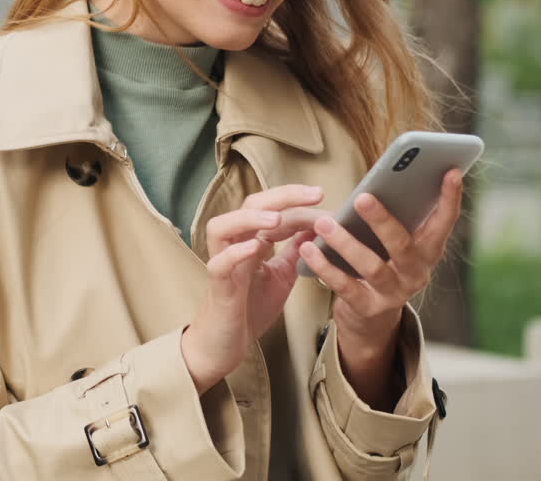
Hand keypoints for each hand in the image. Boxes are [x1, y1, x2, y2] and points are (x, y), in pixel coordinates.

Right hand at [181, 185, 328, 393]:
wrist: (225, 345)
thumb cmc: (249, 308)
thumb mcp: (282, 275)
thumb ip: (295, 250)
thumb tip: (316, 225)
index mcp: (251, 239)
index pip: (270, 206)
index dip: (296, 199)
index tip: (323, 197)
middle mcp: (233, 245)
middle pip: (248, 205)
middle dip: (282, 196)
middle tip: (314, 195)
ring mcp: (222, 264)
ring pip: (221, 227)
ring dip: (249, 218)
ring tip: (276, 218)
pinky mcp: (217, 287)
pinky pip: (219, 264)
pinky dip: (235, 253)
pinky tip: (256, 247)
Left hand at [297, 169, 464, 405]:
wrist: (370, 317)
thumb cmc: (381, 262)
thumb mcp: (393, 242)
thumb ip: (395, 216)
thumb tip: (387, 178)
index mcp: (427, 251)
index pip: (444, 222)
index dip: (450, 198)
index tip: (451, 170)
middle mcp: (416, 273)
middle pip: (403, 245)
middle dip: (383, 220)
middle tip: (362, 197)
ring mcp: (394, 293)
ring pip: (372, 267)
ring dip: (346, 243)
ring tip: (324, 224)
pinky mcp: (368, 308)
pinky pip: (345, 286)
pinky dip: (326, 267)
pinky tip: (309, 250)